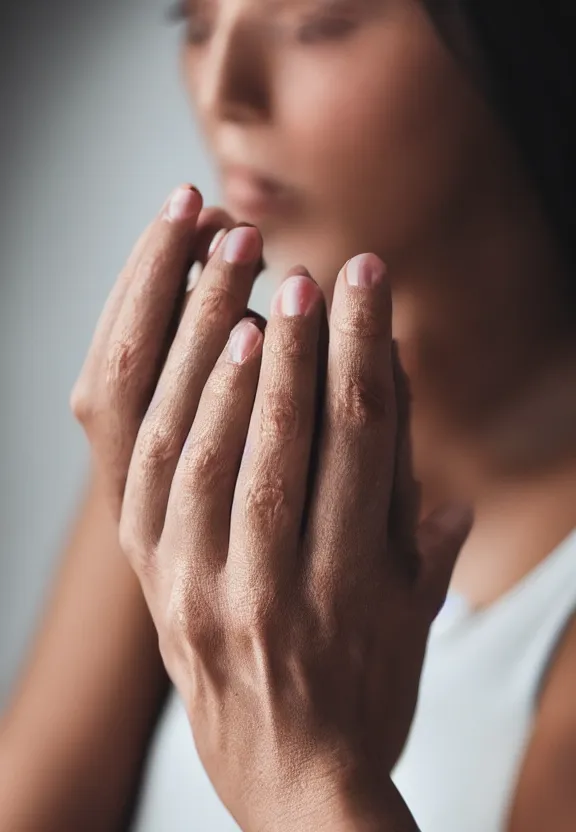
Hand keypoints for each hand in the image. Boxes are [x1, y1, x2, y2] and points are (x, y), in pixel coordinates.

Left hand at [72, 185, 471, 830]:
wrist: (289, 785)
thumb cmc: (367, 691)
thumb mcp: (415, 614)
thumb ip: (424, 520)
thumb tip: (423, 424)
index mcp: (351, 591)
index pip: (360, 448)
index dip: (362, 354)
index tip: (364, 284)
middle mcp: (271, 590)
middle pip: (279, 447)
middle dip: (293, 349)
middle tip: (302, 271)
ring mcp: (198, 593)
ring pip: (202, 463)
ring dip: (220, 372)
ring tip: (240, 300)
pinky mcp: (154, 591)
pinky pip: (148, 491)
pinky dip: (171, 416)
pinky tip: (185, 360)